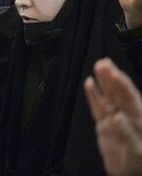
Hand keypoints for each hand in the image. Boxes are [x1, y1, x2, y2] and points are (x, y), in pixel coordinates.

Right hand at [85, 58, 141, 175]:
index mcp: (140, 120)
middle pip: (119, 93)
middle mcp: (127, 116)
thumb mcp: (138, 152)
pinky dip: (93, 96)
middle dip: (112, 78)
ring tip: (99, 65)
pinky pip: (97, 108)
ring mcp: (114, 120)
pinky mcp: (104, 126)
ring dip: (103, 82)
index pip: (130, 98)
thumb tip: (118, 116)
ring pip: (108, 97)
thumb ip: (128, 134)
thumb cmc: (138, 166)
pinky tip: (89, 84)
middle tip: (105, 62)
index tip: (115, 73)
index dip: (123, 85)